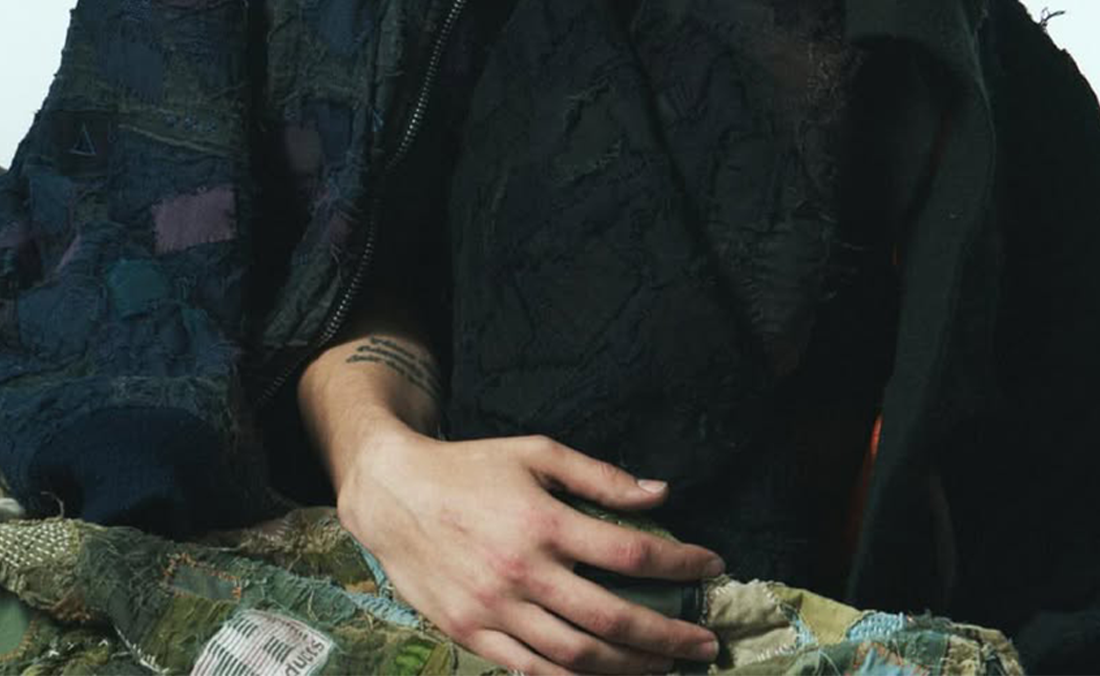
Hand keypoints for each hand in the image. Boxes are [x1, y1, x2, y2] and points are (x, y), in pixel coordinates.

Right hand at [335, 423, 723, 675]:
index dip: (678, 563)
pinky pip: (532, 673)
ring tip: (664, 668)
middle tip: (706, 645)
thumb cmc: (471, 468)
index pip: (628, 553)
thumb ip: (599, 475)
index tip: (711, 566)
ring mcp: (496, 610)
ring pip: (576, 659)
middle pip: (612, 620)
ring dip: (630, 669)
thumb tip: (659, 492)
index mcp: (543, 522)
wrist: (393, 495)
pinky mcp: (472, 635)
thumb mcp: (536, 452)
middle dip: (668, 637)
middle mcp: (522, 572)